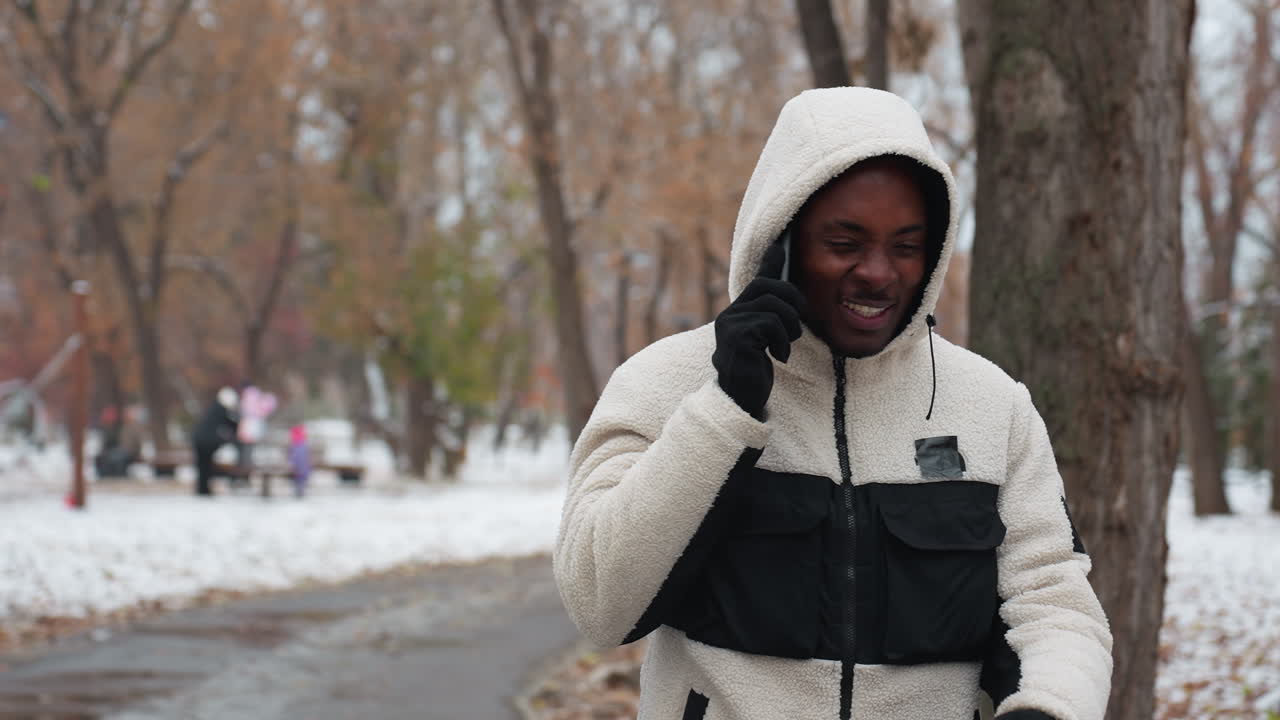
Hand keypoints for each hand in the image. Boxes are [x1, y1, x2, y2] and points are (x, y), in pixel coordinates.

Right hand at [712, 242, 803, 418]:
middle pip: (768, 287)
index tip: (779, 246)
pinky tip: (778, 356)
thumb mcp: (769, 336)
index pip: (758, 281)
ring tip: (786, 345)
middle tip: (796, 327)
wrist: (742, 399)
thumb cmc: (756, 367)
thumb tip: (780, 301)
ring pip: (773, 306)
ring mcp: (730, 325)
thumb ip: (774, 313)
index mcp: (738, 312)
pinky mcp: (736, 337)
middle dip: (791, 302)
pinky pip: (770, 324)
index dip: (771, 263)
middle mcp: (730, 315)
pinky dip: (782, 341)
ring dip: (789, 327)